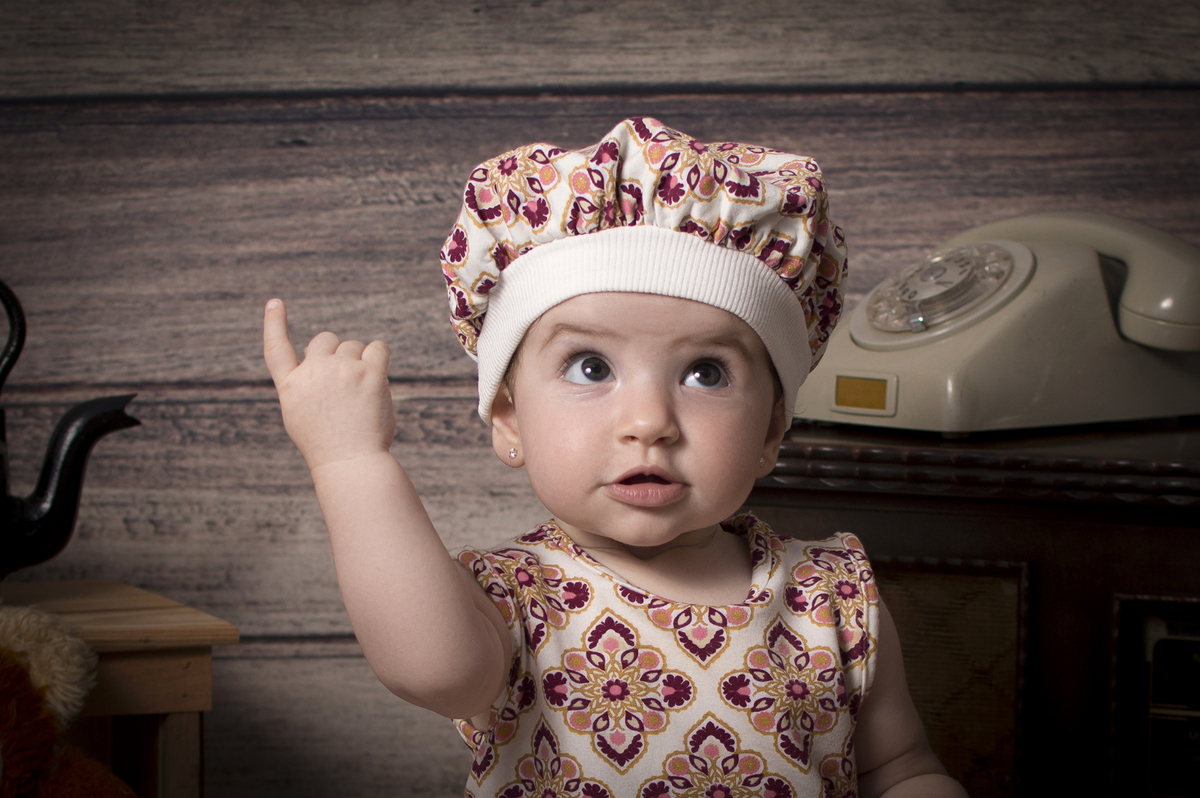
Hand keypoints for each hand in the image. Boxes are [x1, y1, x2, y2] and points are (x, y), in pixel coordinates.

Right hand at [263, 298, 395, 470]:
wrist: (350, 461)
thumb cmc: (329, 444)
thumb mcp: (302, 415)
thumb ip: (307, 384)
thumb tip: (327, 354)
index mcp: (291, 386)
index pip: (276, 348)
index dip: (274, 323)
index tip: (274, 302)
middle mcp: (313, 372)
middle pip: (325, 340)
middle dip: (336, 353)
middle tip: (344, 384)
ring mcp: (341, 370)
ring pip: (353, 345)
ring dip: (359, 361)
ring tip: (360, 393)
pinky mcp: (369, 373)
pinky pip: (378, 347)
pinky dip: (379, 357)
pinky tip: (377, 376)